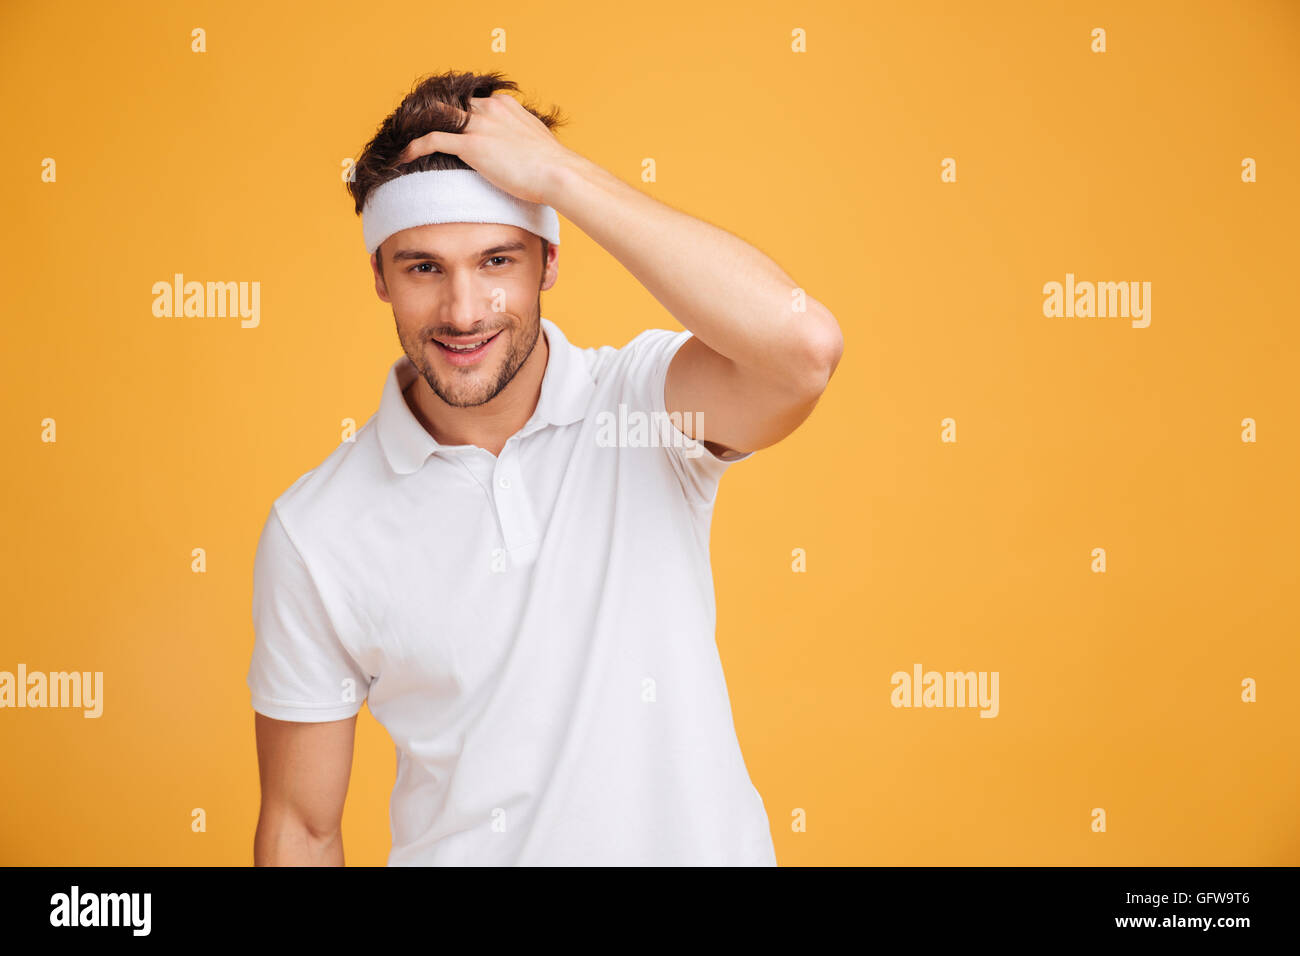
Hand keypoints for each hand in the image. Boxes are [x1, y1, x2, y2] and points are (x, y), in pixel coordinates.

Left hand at [397, 93, 575, 204]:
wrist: (558, 173)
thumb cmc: (554, 166)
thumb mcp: (538, 142)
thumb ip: (524, 139)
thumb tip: (524, 152)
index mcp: (505, 105)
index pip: (473, 103)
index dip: (459, 115)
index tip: (450, 128)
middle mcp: (489, 109)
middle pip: (452, 106)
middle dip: (435, 118)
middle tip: (419, 131)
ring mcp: (478, 125)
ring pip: (437, 118)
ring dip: (419, 127)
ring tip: (404, 139)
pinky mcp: (471, 145)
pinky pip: (431, 140)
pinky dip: (414, 147)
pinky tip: (403, 156)